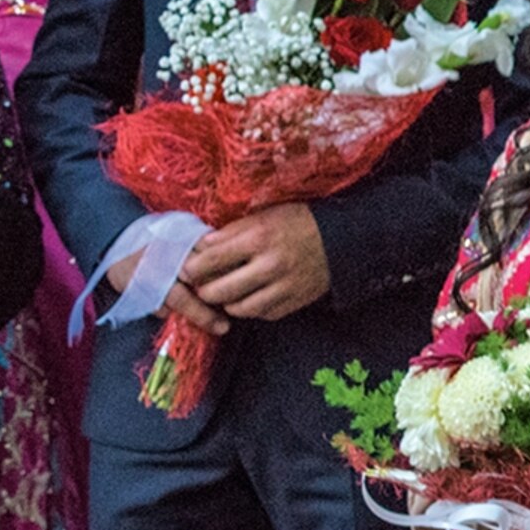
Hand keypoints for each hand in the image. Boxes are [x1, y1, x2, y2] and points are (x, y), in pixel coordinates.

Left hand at [182, 203, 330, 319]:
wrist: (342, 238)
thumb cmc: (298, 222)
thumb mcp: (264, 216)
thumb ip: (231, 232)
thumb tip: (200, 247)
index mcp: (258, 238)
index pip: (210, 260)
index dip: (192, 268)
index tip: (188, 269)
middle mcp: (270, 265)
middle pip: (219, 291)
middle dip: (205, 291)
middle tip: (203, 286)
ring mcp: (284, 286)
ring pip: (239, 308)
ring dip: (227, 303)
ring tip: (226, 294)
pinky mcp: (295, 301)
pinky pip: (263, 314)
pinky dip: (253, 308)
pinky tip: (252, 297)